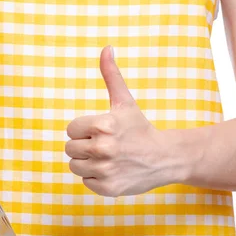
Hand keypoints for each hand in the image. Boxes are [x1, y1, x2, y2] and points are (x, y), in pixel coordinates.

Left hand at [66, 46, 175, 196]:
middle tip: (106, 145)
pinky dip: (97, 178)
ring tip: (108, 158)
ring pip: (75, 166)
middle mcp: (102, 148)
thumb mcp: (125, 102)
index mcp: (102, 125)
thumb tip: (106, 48)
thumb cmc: (140, 128)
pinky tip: (113, 170)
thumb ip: (111, 75)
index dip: (83, 130)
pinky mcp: (108, 188)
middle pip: (70, 148)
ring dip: (88, 162)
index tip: (101, 132)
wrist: (165, 158)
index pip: (70, 129)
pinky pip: (85, 181)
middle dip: (84, 146)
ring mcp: (105, 169)